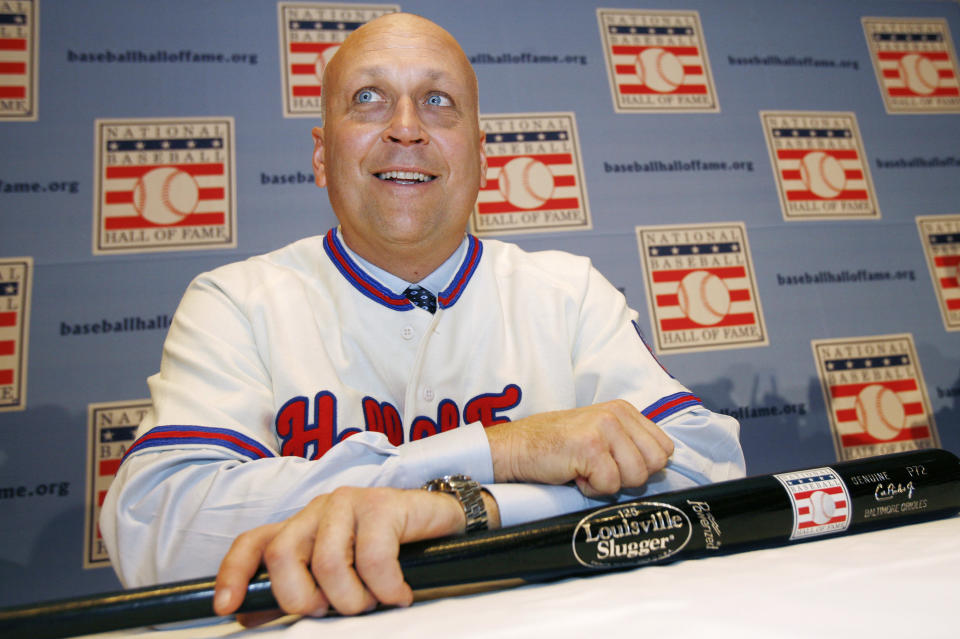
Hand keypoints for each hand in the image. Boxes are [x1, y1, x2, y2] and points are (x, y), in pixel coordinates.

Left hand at [213, 486, 498, 624]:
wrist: (443, 525)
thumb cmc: (391, 553)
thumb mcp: (342, 575)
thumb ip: (300, 590)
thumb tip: (250, 614)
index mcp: (301, 527)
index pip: (254, 543)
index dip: (234, 573)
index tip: (227, 607)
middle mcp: (318, 510)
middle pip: (283, 555)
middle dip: (303, 597)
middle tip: (333, 610)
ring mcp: (349, 503)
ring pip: (327, 563)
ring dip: (353, 598)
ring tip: (375, 601)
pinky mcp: (382, 504)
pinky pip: (372, 558)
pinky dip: (386, 588)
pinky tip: (400, 592)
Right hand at [485, 400, 673, 496]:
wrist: (515, 448)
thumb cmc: (556, 447)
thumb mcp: (600, 434)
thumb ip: (629, 443)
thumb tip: (661, 467)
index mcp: (623, 410)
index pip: (663, 449)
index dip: (642, 466)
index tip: (614, 464)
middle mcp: (616, 414)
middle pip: (655, 464)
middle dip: (630, 477)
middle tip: (600, 469)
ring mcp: (604, 428)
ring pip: (636, 477)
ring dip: (608, 483)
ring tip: (585, 470)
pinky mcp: (590, 447)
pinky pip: (610, 485)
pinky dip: (591, 489)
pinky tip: (574, 474)